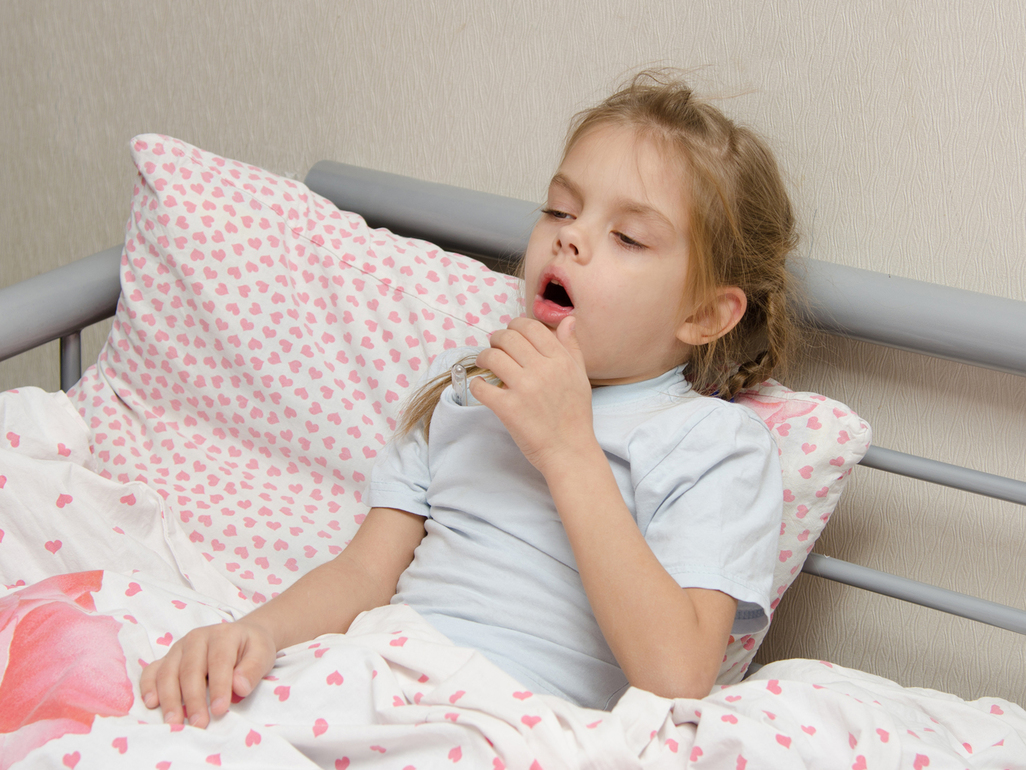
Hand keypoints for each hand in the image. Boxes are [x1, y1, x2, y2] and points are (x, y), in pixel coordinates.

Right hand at [139, 618, 275, 727]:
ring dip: (169, 699)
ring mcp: (179, 648)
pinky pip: (152, 670)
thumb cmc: (251, 649)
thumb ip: (252, 669)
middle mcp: (197, 638)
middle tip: (198, 724)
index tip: (220, 710)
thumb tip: (239, 687)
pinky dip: (148, 686)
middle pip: (190, 670)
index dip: (218, 687)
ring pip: (168, 672)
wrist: (241, 636)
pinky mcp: (168, 658)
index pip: (218, 662)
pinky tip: (151, 703)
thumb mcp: (262, 654)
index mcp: (222, 635)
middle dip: (193, 699)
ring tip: (174, 722)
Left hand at [471, 316, 595, 473]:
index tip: (510, 335)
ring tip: (485, 364)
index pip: (531, 327)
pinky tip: (482, 387)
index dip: (515, 326)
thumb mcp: (580, 378)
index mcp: (561, 361)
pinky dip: (477, 385)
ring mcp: (524, 389)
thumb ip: (572, 348)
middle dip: (496, 339)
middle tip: (494, 348)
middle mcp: (542, 370)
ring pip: (492, 357)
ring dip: (483, 358)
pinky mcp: (508, 408)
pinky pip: (481, 387)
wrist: (570, 452)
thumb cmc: (576, 416)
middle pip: (507, 338)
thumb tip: (568, 320)